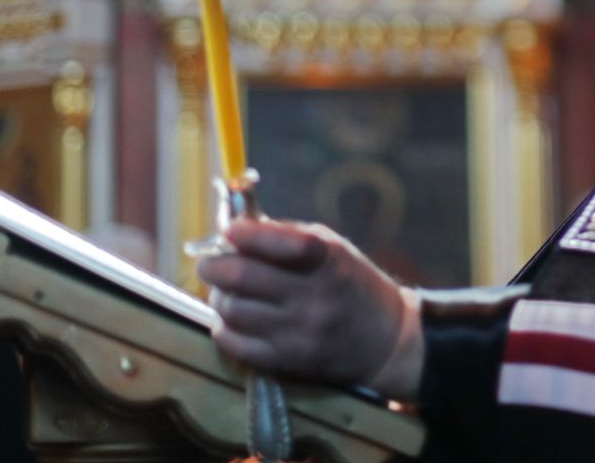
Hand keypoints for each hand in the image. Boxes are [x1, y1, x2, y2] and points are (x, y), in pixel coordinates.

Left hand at [195, 217, 418, 393]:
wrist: (385, 340)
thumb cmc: (352, 283)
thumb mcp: (333, 248)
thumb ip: (286, 237)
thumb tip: (234, 232)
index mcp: (326, 259)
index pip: (275, 242)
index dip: (243, 234)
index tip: (230, 231)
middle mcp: (311, 296)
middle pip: (241, 277)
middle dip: (213, 266)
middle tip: (209, 264)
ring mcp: (297, 332)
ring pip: (232, 311)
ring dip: (219, 298)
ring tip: (226, 293)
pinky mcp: (287, 362)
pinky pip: (236, 346)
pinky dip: (224, 329)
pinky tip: (232, 321)